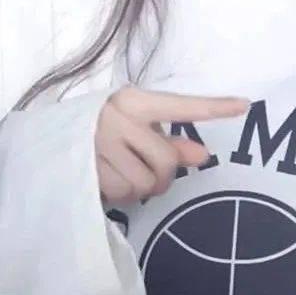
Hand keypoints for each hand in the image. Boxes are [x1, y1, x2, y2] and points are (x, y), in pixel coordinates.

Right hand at [95, 85, 249, 203]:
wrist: (51, 135)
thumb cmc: (105, 126)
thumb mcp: (138, 125)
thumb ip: (171, 140)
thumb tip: (203, 157)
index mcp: (135, 100)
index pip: (181, 106)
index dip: (214, 107)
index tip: (244, 104)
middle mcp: (118, 117)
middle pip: (165, 161)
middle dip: (163, 175)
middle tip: (152, 171)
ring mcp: (100, 143)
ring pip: (145, 183)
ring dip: (141, 186)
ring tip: (125, 170)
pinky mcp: (87, 167)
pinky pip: (123, 194)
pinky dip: (122, 193)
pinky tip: (109, 177)